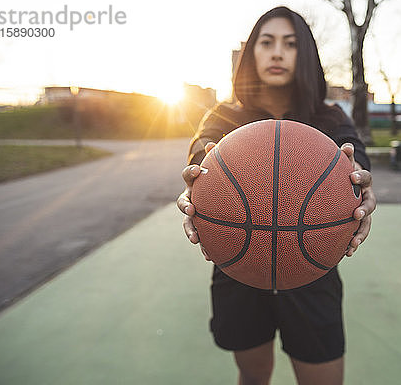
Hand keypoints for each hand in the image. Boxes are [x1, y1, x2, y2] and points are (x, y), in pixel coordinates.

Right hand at [177, 142, 215, 259]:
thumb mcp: (218, 168)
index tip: (199, 171)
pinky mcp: (201, 227)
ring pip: (188, 224)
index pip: (188, 175)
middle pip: (182, 202)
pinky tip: (211, 256)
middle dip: (185, 206)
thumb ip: (217, 157)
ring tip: (196, 239)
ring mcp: (194, 215)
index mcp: (194, 182)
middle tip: (192, 210)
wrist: (216, 196)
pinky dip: (205, 247)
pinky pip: (202, 238)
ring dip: (190, 231)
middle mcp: (190, 198)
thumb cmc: (218, 179)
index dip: (192, 173)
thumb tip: (213, 143)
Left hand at [340, 143, 375, 256]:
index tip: (351, 177)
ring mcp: (365, 213)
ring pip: (367, 224)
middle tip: (355, 214)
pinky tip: (346, 253)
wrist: (347, 187)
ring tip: (353, 243)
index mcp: (365, 183)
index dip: (360, 177)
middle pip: (370, 204)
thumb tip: (346, 146)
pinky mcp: (358, 224)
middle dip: (364, 210)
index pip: (366, 177)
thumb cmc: (343, 173)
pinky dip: (353, 243)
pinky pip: (358, 234)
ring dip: (361, 233)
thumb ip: (345, 156)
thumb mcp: (344, 164)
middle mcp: (367, 198)